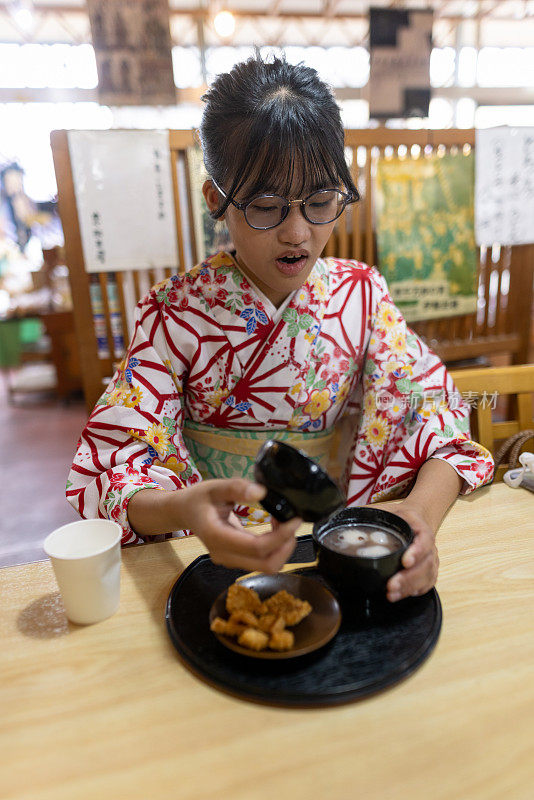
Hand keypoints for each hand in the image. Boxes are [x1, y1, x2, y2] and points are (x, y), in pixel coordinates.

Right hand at [174, 478, 299, 572]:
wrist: (184, 512)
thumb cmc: (198, 498)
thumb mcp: (215, 487)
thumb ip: (236, 487)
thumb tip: (261, 492)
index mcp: (218, 537)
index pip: (257, 548)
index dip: (281, 537)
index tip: (294, 519)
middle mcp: (224, 555)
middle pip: (266, 564)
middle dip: (286, 545)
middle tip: (291, 521)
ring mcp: (230, 560)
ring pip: (267, 566)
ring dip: (282, 547)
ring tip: (283, 522)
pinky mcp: (236, 560)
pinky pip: (262, 561)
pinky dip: (275, 547)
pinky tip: (275, 527)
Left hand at [366, 501, 438, 601]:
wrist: (416, 520)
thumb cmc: (400, 516)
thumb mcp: (386, 509)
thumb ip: (369, 513)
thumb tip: (344, 518)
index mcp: (419, 528)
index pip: (424, 540)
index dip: (417, 552)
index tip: (405, 561)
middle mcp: (428, 546)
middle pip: (426, 564)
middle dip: (408, 577)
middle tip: (392, 585)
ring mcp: (430, 559)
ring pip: (426, 576)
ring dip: (409, 587)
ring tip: (392, 594)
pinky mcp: (429, 571)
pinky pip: (426, 584)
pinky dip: (413, 591)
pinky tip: (399, 595)